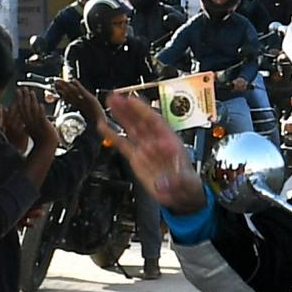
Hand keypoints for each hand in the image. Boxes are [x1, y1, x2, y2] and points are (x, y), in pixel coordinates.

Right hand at [102, 88, 207, 215]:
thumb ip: (175, 182)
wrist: (182, 195)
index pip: (155, 121)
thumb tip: (163, 183)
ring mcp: (145, 149)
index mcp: (170, 141)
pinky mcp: (137, 158)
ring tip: (109, 102)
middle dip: (128, 108)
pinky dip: (112, 135)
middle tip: (115, 96)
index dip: (143, 110)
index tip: (132, 100)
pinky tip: (103, 126)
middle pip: (141, 120)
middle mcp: (156, 141)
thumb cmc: (187, 185)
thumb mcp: (186, 184)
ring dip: (121, 115)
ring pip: (131, 128)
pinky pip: (123, 144)